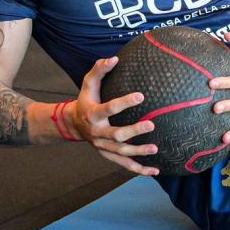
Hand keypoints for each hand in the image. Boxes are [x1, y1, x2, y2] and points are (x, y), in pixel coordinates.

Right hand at [73, 56, 160, 176]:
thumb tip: (114, 58)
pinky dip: (139, 169)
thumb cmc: (86, 99)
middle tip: (151, 125)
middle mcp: (98, 132)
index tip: (141, 95)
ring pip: (121, 153)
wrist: (73, 124)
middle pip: (116, 135)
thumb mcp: (88, 83)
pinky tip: (155, 171)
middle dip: (133, 131)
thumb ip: (99, 70)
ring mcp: (103, 146)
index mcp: (93, 114)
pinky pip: (124, 165)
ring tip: (155, 148)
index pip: (109, 108)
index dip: (124, 102)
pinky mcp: (108, 155)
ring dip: (138, 152)